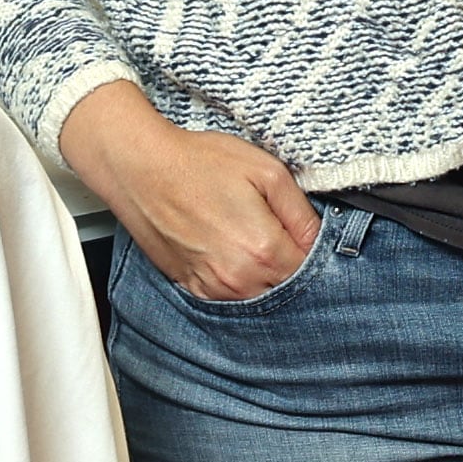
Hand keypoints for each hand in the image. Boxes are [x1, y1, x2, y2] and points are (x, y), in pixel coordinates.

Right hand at [62, 80, 318, 300]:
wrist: (141, 168)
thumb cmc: (200, 163)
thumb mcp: (267, 171)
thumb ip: (301, 212)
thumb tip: (321, 239)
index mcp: (264, 250)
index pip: (312, 270)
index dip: (316, 251)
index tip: (306, 234)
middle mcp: (239, 279)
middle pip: (288, 290)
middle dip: (293, 267)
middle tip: (283, 237)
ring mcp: (213, 288)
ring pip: (260, 298)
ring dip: (266, 279)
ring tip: (254, 243)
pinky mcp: (192, 287)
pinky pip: (230, 298)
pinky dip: (239, 283)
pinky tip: (234, 255)